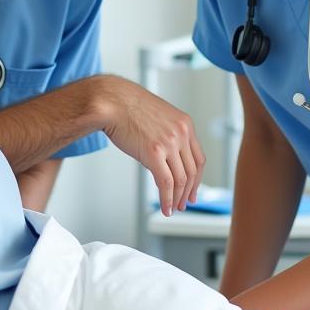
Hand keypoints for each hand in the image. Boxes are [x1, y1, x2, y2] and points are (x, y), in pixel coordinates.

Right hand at [97, 77, 204, 214]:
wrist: (111, 101)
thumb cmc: (127, 107)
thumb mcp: (158, 117)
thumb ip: (167, 134)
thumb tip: (166, 157)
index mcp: (185, 124)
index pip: (199, 158)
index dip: (197, 178)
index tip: (193, 190)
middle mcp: (181, 133)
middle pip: (192, 171)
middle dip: (188, 191)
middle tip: (183, 203)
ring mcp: (169, 143)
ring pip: (181, 179)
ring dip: (177, 198)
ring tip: (173, 208)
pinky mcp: (154, 153)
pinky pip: (166, 183)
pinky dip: (167, 199)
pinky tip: (165, 207)